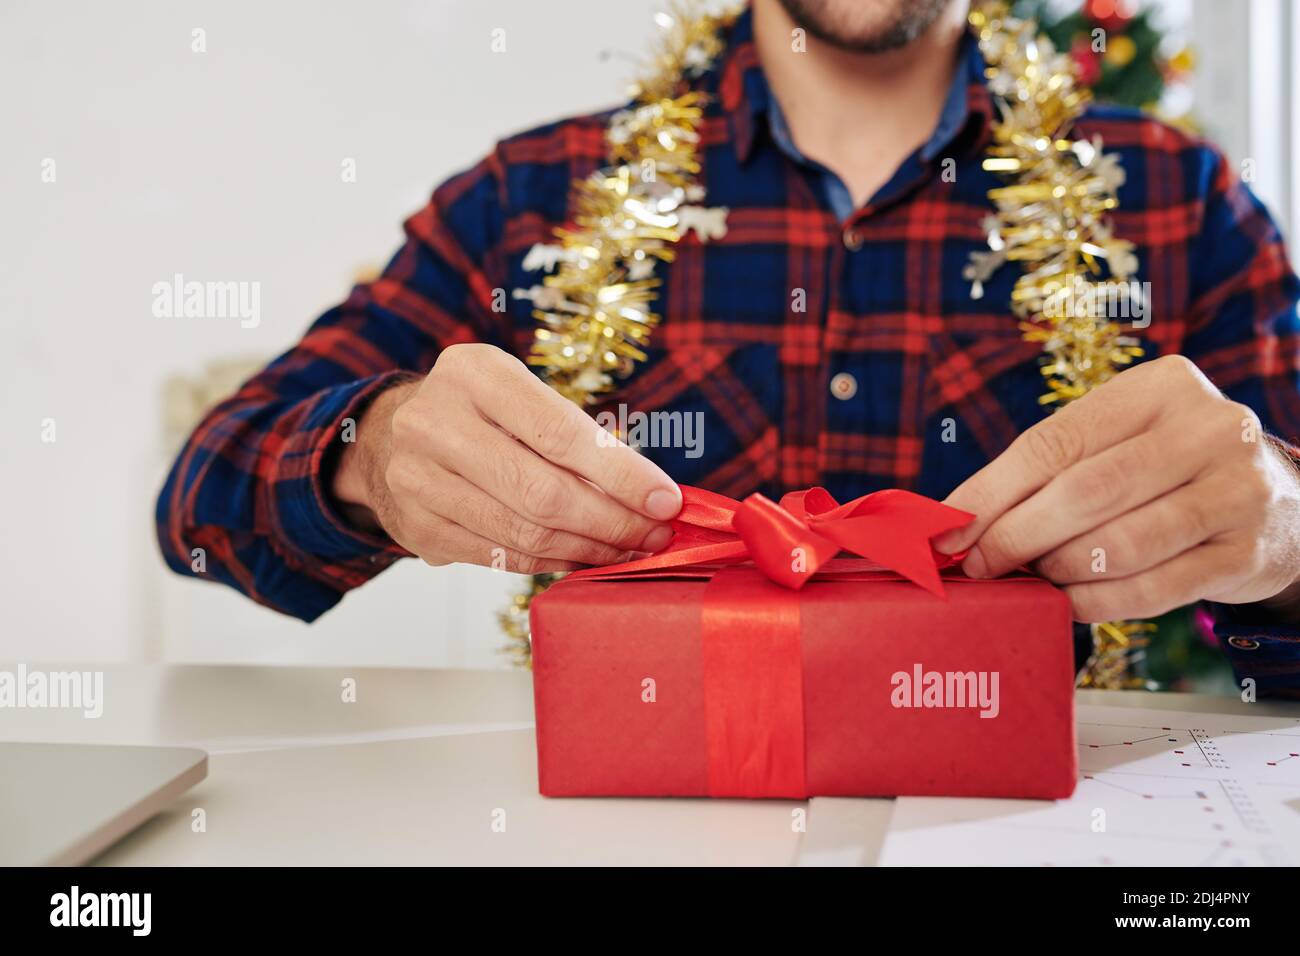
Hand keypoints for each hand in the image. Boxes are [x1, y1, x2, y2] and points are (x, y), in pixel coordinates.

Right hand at [331, 344, 680, 572]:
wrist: (385, 438)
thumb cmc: (478, 414)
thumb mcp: (519, 395)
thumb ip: (576, 435)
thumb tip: (651, 493)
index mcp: (473, 373)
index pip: (561, 433)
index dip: (622, 475)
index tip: (667, 501)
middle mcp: (435, 422)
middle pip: (544, 492)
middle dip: (613, 521)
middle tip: (656, 535)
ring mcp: (418, 479)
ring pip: (525, 532)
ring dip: (590, 548)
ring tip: (629, 548)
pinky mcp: (418, 528)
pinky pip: (502, 557)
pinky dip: (553, 561)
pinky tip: (583, 556)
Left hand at [934, 355, 1299, 621]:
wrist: (1280, 503)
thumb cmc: (1167, 469)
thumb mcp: (1119, 441)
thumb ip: (1049, 468)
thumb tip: (958, 519)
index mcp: (1161, 387)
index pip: (1054, 443)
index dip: (991, 493)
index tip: (948, 531)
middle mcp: (1209, 430)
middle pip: (1085, 492)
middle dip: (1017, 535)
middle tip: (980, 564)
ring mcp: (1238, 491)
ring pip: (1120, 545)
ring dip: (1059, 569)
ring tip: (1033, 576)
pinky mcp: (1248, 553)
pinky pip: (1154, 589)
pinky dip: (1098, 601)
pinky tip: (1070, 600)